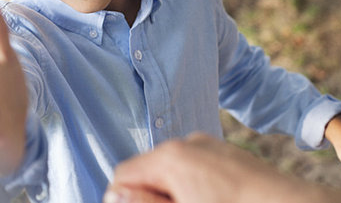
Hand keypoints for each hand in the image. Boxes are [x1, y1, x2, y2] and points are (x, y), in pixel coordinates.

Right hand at [104, 133, 340, 202]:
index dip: (124, 198)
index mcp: (170, 158)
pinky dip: (192, 183)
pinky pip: (194, 165)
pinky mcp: (225, 152)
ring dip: (172, 189)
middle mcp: (186, 143)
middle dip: (150, 194)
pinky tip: (210, 199)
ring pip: (172, 168)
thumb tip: (114, 195)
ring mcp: (208, 145)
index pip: (123, 174)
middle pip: (147, 169)